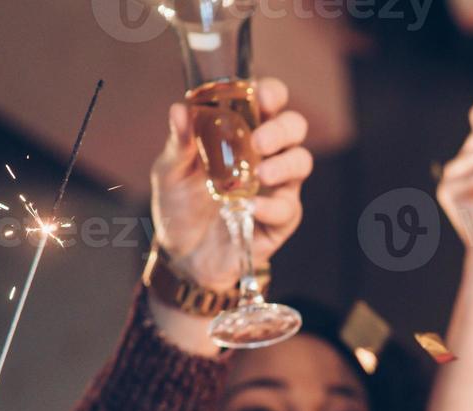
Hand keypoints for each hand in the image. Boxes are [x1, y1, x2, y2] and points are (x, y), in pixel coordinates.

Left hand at [151, 77, 310, 290]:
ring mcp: (276, 187)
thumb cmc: (179, 205)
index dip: (272, 93)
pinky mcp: (279, 220)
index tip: (261, 97)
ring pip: (302, 162)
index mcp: (242, 132)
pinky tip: (250, 209)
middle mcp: (266, 154)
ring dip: (285, 164)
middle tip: (258, 143)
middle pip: (295, 127)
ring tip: (261, 175)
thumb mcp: (171, 171)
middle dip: (282, 130)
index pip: (270, 101)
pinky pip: (288, 208)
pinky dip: (271, 207)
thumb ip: (179, 143)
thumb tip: (179, 110)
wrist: (182, 255)